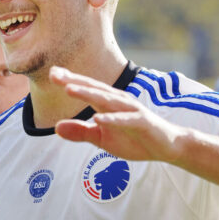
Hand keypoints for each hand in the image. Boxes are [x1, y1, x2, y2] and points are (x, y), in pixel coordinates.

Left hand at [51, 66, 183, 162]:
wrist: (167, 146)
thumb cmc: (134, 138)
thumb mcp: (102, 138)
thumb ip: (80, 132)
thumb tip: (56, 127)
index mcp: (107, 103)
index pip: (86, 89)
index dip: (69, 80)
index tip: (51, 73)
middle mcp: (118, 101)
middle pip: (93, 89)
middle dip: (74, 81)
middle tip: (54, 74)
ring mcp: (131, 110)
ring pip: (106, 100)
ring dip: (88, 94)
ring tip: (69, 89)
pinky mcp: (142, 122)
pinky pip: (124, 120)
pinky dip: (111, 119)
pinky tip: (97, 118)